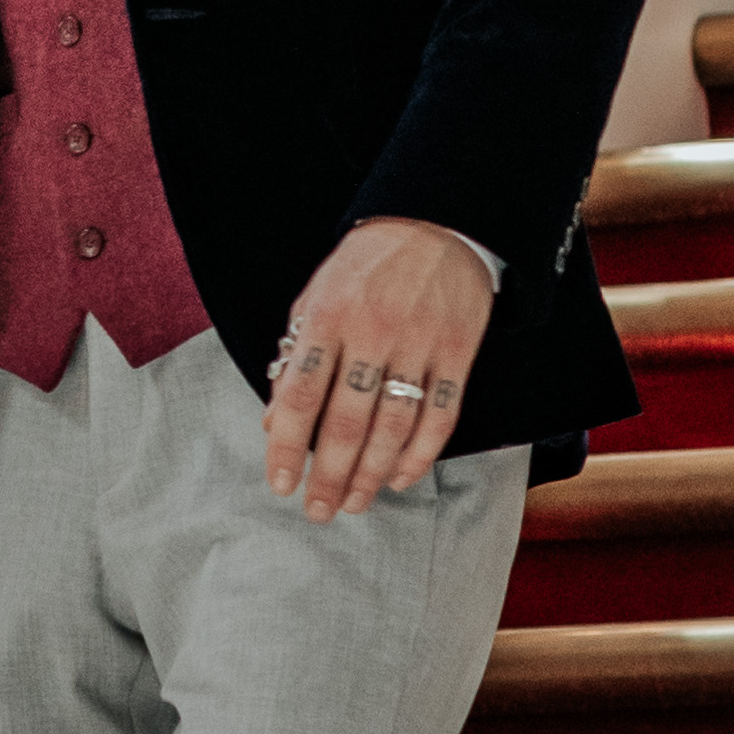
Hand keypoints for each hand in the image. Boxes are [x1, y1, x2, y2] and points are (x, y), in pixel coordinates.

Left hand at [261, 219, 491, 520]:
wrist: (436, 222)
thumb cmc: (365, 266)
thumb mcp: (315, 297)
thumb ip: (294, 357)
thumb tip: (274, 422)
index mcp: (327, 316)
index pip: (300, 394)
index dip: (288, 446)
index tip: (281, 484)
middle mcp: (372, 331)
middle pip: (348, 421)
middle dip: (331, 476)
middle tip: (319, 511)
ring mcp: (419, 342)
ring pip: (394, 426)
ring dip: (373, 474)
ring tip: (356, 504)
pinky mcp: (458, 351)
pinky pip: (440, 414)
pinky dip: (421, 453)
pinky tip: (400, 477)